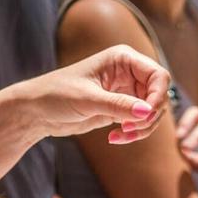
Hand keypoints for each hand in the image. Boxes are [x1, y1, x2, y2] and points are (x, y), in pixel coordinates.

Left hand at [10, 45, 169, 143]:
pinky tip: (114, 138)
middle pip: (159, 95)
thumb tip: (147, 111)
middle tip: (130, 129)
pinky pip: (140, 123)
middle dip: (150, 115)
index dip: (158, 96)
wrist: (37, 111)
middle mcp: (128, 72)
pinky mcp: (121, 109)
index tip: (145, 115)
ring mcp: (126, 91)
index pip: (158, 75)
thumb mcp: (87, 100)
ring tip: (121, 135)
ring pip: (152, 112)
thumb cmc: (56, 95)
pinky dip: (133, 133)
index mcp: (122, 59)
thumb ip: (118, 105)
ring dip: (142, 128)